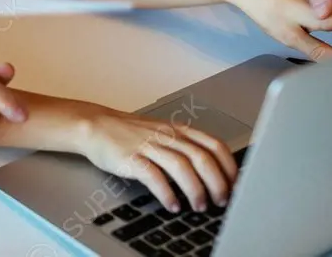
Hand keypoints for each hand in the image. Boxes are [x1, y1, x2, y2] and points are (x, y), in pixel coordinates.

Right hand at [78, 107, 238, 212]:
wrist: (96, 126)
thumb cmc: (130, 134)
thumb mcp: (162, 134)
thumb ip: (185, 148)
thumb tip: (213, 173)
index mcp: (178, 130)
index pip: (214, 145)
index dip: (229, 167)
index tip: (235, 185)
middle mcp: (166, 136)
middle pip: (201, 157)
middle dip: (217, 182)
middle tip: (221, 201)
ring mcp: (148, 145)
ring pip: (181, 166)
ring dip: (195, 190)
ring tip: (199, 206)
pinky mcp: (131, 158)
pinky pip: (153, 176)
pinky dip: (166, 193)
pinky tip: (172, 205)